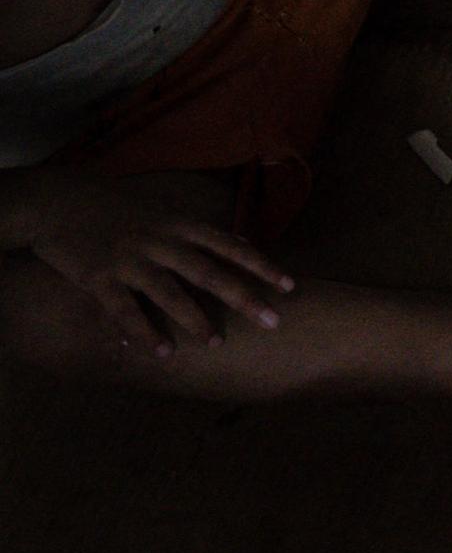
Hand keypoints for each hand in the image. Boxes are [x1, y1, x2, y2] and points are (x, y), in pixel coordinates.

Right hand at [8, 168, 292, 356]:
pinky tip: (162, 353)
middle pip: (209, 272)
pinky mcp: (98, 276)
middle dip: (243, 298)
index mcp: (179, 225)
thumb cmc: (119, 207)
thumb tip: (246, 245)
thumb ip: (202, 233)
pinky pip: (124, 309)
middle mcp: (160, 241)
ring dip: (195, 320)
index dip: (261, 266)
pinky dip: (144, 331)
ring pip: (169, 292)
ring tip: (215, 343)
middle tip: (274, 322)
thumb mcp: (165, 212)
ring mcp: (129, 259)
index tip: (291, 286)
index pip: (229, 246)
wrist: (60, 199)